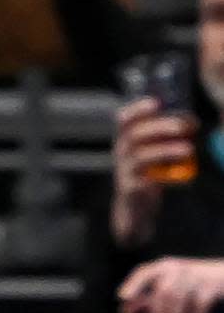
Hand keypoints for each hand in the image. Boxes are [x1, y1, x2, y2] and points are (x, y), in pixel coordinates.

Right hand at [110, 97, 196, 248]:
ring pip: (143, 155)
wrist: (133, 209)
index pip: (124, 119)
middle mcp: (121, 152)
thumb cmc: (145, 176)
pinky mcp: (131, 188)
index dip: (138, 109)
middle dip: (161, 126)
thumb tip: (190, 121)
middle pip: (136, 133)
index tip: (157, 103)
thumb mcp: (149, 154)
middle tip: (184, 125)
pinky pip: (147, 178)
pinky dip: (165, 174)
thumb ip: (161, 139)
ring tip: (189, 148)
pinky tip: (181, 173)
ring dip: (167, 149)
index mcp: (124, 140)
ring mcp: (125, 170)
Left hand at [118, 257, 223, 312]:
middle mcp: (176, 268)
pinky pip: (200, 304)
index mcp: (163, 267)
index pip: (144, 272)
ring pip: (178, 297)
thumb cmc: (191, 285)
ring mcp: (195, 276)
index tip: (122, 298)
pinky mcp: (212, 287)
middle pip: (162, 291)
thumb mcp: (168, 287)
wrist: (223, 275)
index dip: (133, 284)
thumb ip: (146, 300)